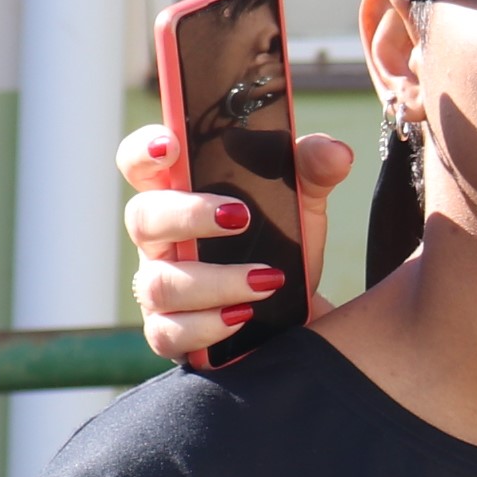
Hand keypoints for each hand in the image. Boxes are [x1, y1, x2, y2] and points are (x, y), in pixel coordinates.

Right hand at [119, 120, 355, 360]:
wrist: (303, 315)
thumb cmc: (285, 246)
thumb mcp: (304, 206)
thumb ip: (314, 172)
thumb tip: (336, 153)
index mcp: (180, 197)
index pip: (140, 165)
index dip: (143, 151)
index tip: (170, 144)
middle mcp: (160, 240)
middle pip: (142, 218)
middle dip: (189, 215)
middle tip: (241, 217)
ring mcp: (161, 287)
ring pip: (160, 281)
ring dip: (217, 280)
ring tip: (269, 280)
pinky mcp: (172, 332)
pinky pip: (170, 332)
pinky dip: (208, 325)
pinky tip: (245, 316)